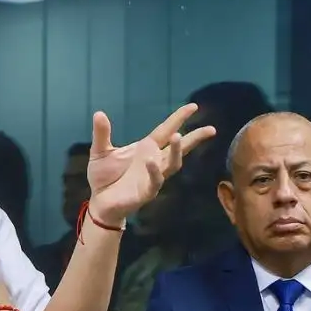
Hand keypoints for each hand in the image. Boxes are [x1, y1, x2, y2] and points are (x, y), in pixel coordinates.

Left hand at [85, 104, 217, 227]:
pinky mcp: (146, 192)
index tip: (194, 107)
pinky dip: (155, 171)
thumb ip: (102, 134)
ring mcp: (153, 177)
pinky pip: (155, 181)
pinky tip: (151, 162)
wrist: (99, 203)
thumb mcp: (100, 151)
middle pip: (179, 147)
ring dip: (177, 151)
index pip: (166, 130)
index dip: (179, 118)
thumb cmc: (104, 177)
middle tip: (211, 129)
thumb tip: (99, 113)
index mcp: (146, 148)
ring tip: (177, 136)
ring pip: (172, 163)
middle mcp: (155, 161)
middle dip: (195, 138)